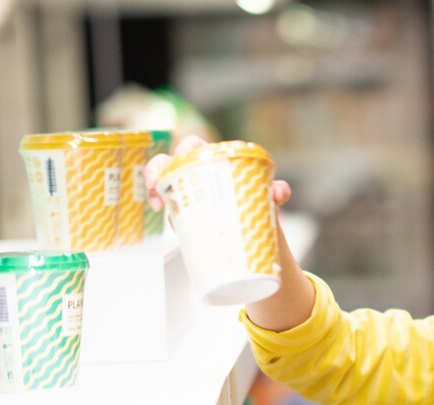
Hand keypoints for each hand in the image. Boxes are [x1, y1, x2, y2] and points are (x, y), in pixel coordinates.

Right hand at [143, 136, 296, 212]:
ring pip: (163, 179)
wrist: (253, 230)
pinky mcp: (181, 208)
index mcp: (214, 160)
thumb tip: (278, 192)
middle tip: (160, 180)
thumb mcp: (266, 196)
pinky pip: (165, 201)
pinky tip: (162, 210)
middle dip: (160, 166)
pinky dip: (160, 202)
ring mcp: (186, 190)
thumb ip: (276, 191)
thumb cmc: (256, 201)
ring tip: (157, 201)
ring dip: (155, 185)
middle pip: (171, 160)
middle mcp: (197, 172)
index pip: (195, 146)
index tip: (183, 156)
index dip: (186, 148)